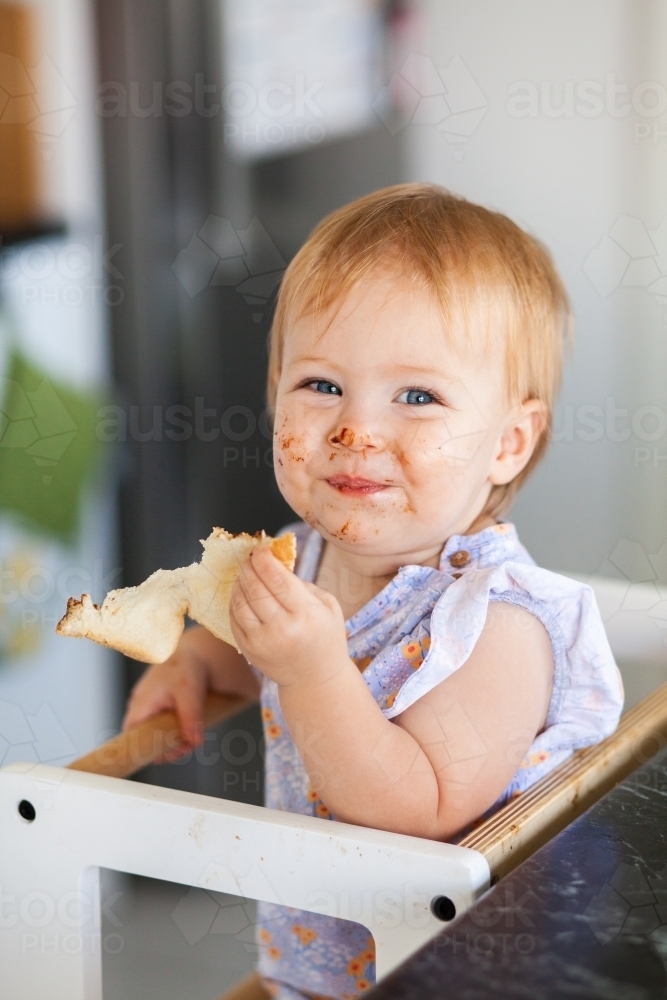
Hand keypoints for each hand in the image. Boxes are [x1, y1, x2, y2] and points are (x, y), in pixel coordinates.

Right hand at [122, 644, 208, 757]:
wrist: (192, 654)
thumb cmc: (186, 669)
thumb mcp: (190, 693)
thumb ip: (191, 718)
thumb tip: (195, 742)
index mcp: (140, 706)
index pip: (131, 740)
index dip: (145, 752)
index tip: (165, 755)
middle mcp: (139, 709)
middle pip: (145, 742)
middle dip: (167, 749)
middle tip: (188, 745)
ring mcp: (146, 710)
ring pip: (154, 737)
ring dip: (173, 741)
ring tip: (192, 736)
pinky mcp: (156, 711)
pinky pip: (160, 729)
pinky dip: (174, 732)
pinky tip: (189, 729)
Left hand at [229, 546, 348, 686]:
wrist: (315, 679)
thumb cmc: (326, 637)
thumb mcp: (327, 606)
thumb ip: (303, 584)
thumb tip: (276, 564)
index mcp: (305, 614)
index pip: (276, 578)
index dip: (264, 559)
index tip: (261, 549)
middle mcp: (281, 628)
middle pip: (255, 588)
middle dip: (249, 567)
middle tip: (250, 557)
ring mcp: (262, 641)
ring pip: (239, 602)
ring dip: (239, 582)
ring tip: (245, 573)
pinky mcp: (248, 650)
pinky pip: (233, 618)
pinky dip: (234, 601)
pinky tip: (241, 592)